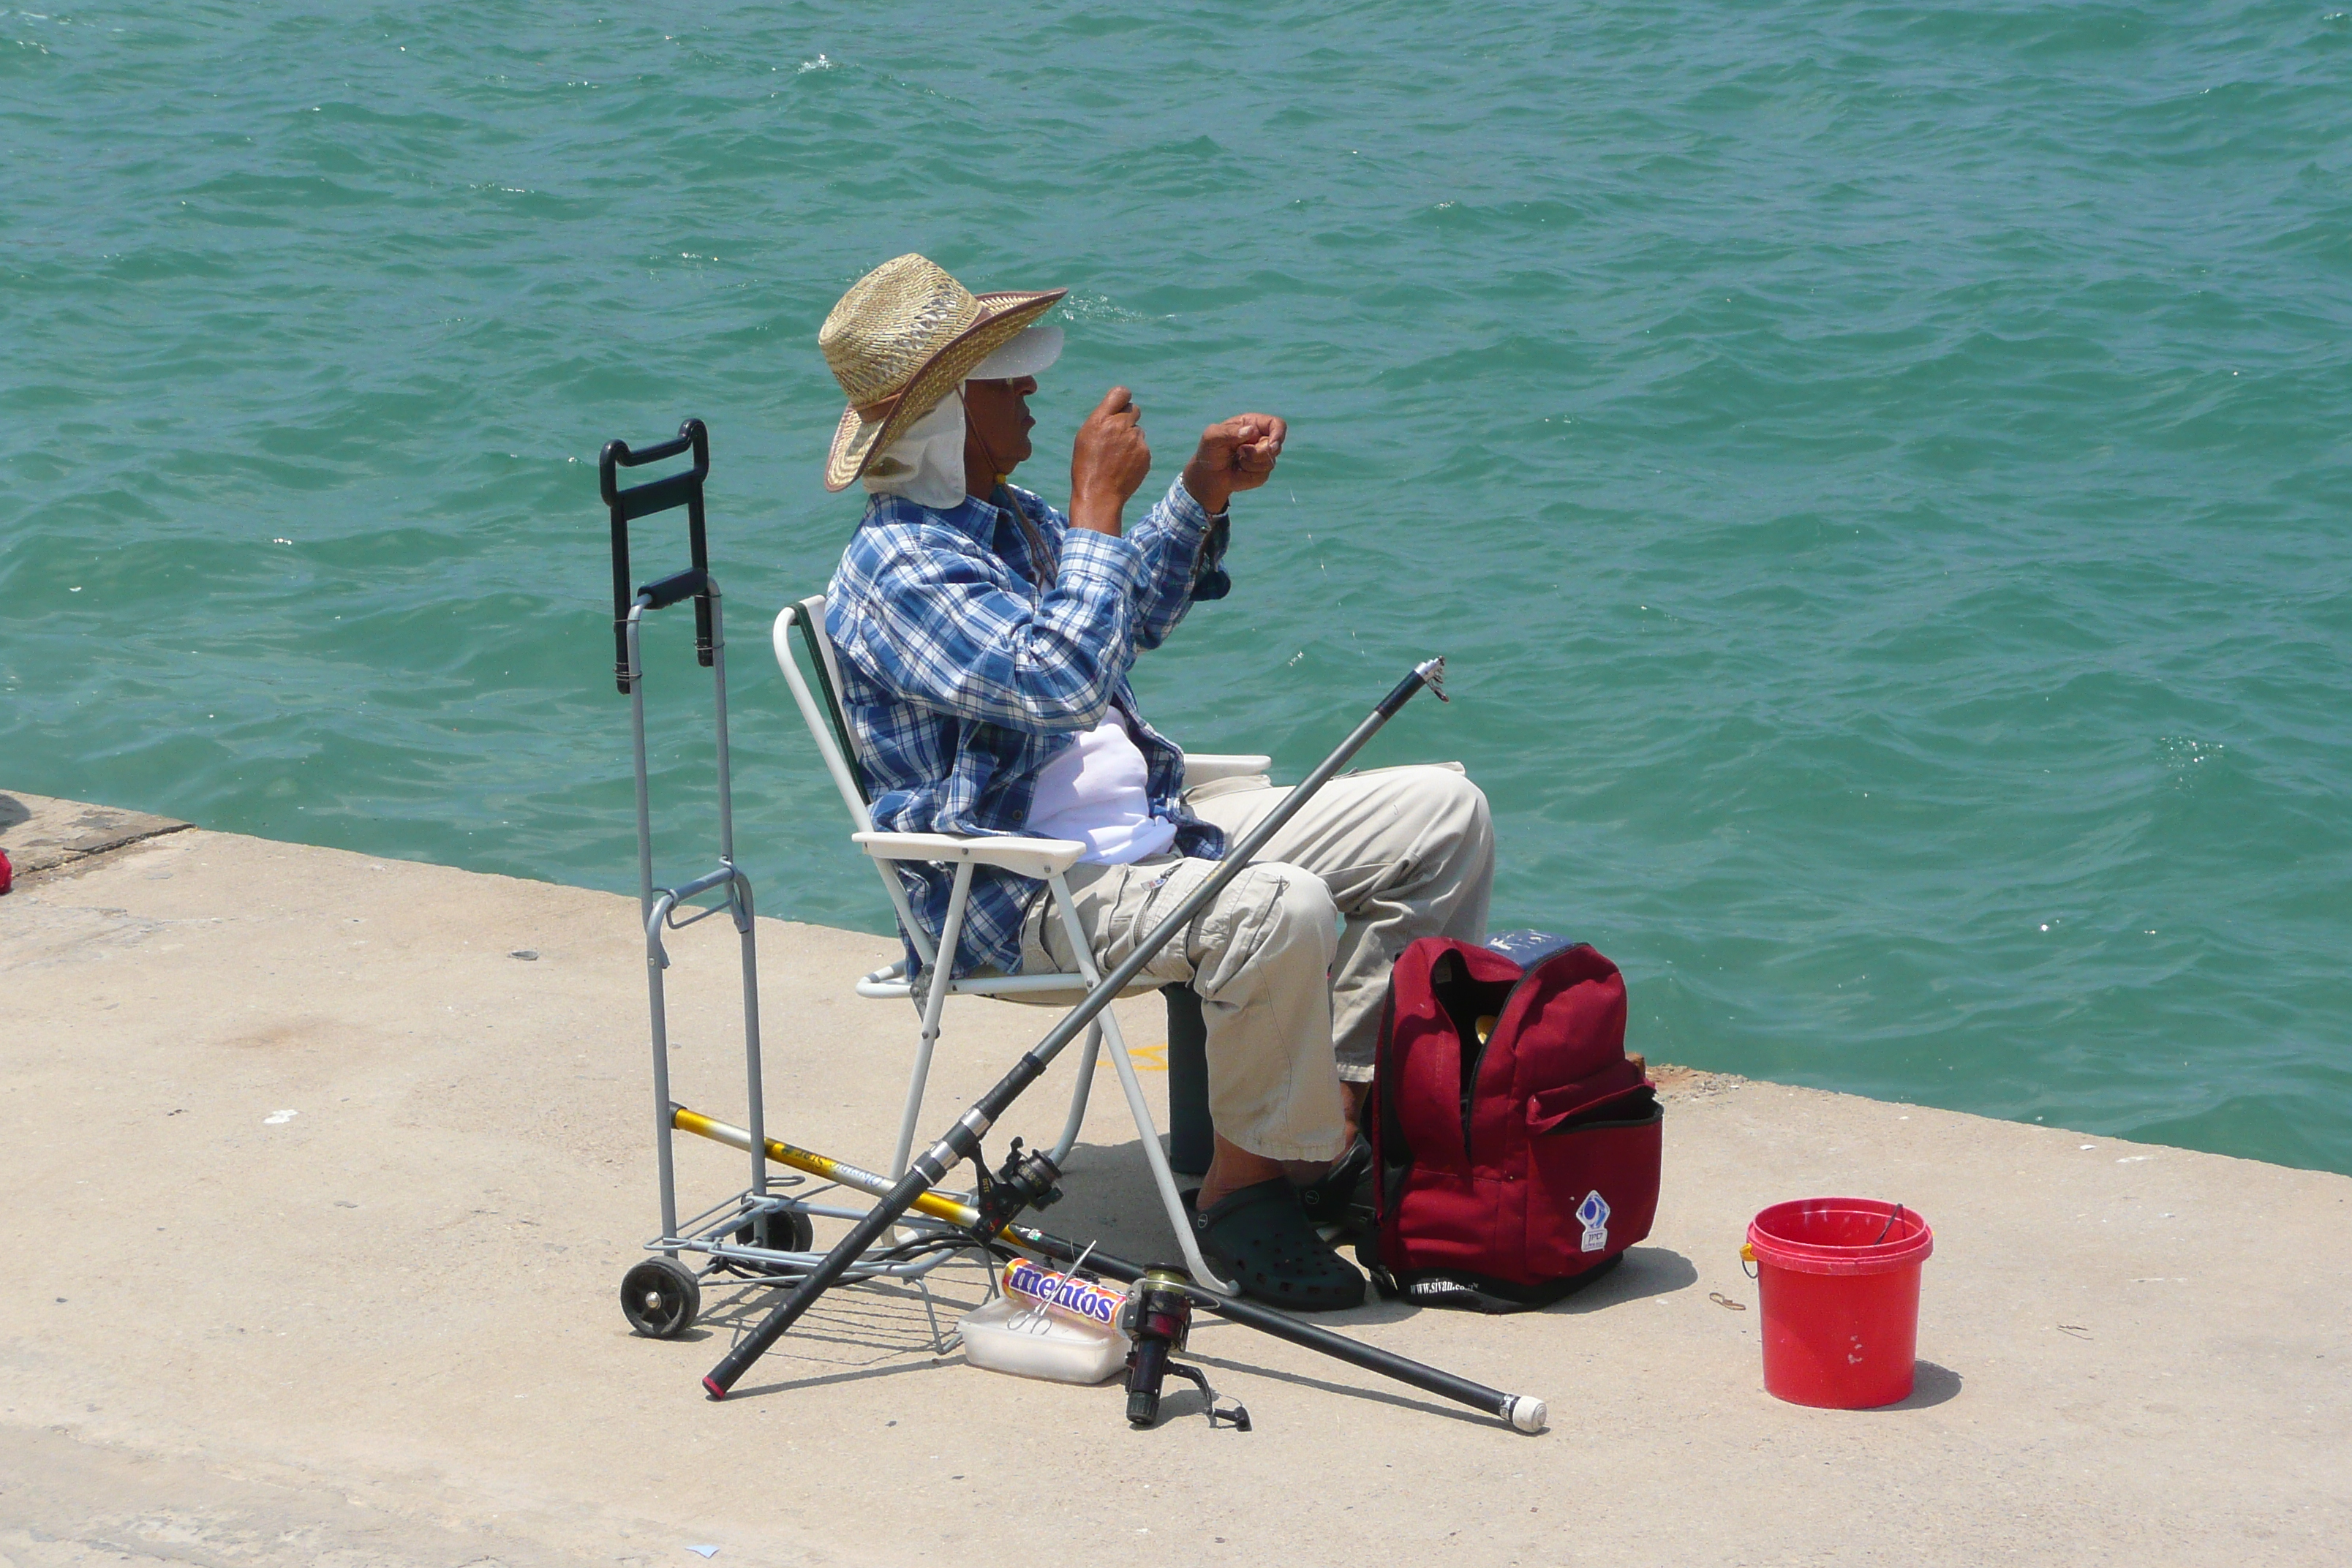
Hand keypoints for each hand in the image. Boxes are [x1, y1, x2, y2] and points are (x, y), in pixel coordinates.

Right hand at [1070, 385, 1151, 535]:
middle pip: (1134, 410)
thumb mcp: (1085, 437)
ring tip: (1117, 457)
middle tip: (1117, 435)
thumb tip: (1118, 409)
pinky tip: (1124, 466)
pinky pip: (1143, 447)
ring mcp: (1135, 440)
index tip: (1121, 406)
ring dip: (1131, 439)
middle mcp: (1120, 426)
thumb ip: (1102, 419)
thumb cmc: (1087, 466)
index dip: (1123, 398)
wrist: (1099, 494)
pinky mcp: (1145, 454)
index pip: (1121, 393)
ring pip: (1138, 431)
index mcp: (1101, 419)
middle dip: (1128, 419)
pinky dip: (1136, 454)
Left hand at [1181, 413, 1285, 515]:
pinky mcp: (1262, 472)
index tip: (1272, 445)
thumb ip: (1229, 432)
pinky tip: (1239, 470)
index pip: (1277, 424)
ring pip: (1270, 462)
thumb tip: (1250, 430)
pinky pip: (1263, 476)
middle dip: (1257, 453)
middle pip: (1275, 446)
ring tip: (1237, 459)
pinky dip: (1248, 474)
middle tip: (1239, 452)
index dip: (1279, 433)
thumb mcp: (1213, 437)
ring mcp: (1263, 456)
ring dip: (1250, 464)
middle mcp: (1262, 438)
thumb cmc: (1210, 450)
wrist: (1209, 474)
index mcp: (1253, 424)